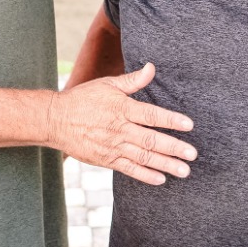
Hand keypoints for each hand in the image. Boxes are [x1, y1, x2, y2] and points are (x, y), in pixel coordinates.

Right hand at [46, 62, 195, 185]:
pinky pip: (129, 169)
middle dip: (174, 148)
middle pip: (151, 140)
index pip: (151, 115)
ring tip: (184, 171)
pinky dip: (145, 175)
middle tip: (192, 154)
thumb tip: (152, 67)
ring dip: (166, 165)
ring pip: (143, 157)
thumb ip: (132, 80)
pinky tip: (161, 178)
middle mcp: (119, 129)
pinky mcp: (106, 160)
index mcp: (121, 108)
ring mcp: (112, 146)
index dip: (171, 120)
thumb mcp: (107, 84)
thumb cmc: (83, 99)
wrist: (55, 120)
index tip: (189, 125)